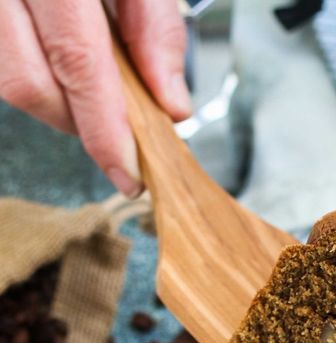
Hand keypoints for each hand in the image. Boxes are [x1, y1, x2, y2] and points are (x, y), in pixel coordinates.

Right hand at [0, 0, 189, 195]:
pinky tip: (65, 63)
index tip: (131, 174)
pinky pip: (4, 63)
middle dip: (80, 122)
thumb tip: (170, 103)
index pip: (77, 62)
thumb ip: (154, 27)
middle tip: (120, 129)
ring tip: (95, 87)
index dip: (107, 129)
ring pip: (11, 79)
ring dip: (57, 99)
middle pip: (30, 84)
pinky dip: (40, 76)